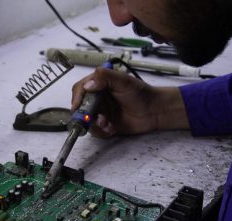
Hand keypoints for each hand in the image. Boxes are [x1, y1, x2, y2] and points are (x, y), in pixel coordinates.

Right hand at [70, 68, 189, 137]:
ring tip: (108, 124)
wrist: (154, 111)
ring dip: (95, 125)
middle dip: (86, 115)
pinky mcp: (105, 125)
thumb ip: (105, 78)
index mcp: (99, 84)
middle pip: (80, 107)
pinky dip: (102, 131)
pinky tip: (112, 129)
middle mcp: (97, 98)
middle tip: (96, 119)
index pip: (80, 89)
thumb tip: (88, 85)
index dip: (76, 98)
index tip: (77, 106)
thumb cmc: (141, 93)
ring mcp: (100, 112)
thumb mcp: (123, 81)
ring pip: (86, 121)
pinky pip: (95, 131)